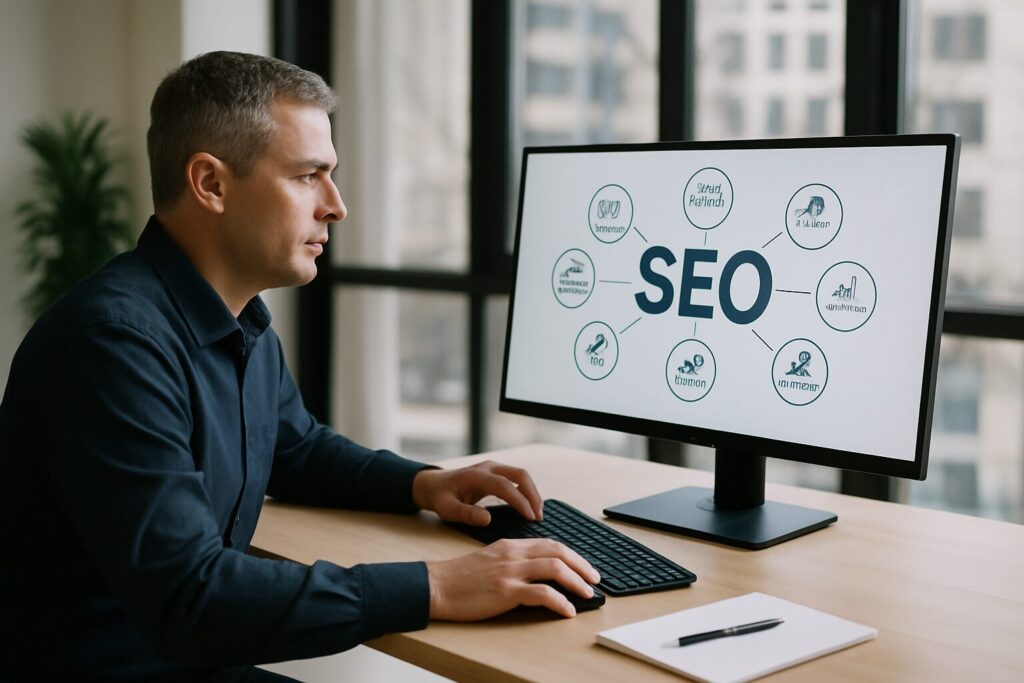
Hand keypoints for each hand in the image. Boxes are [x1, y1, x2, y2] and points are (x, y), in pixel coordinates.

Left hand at [412, 460, 543, 525]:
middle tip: (538, 516)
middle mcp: (488, 467)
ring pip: (521, 475)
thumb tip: (487, 519)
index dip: (520, 501)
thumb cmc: (441, 498)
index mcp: (476, 476)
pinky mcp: (497, 472)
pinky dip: (527, 491)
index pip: (505, 486)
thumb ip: (466, 514)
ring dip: (532, 493)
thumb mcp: (447, 509)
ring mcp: (493, 467)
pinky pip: (517, 478)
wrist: (434, 484)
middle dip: (533, 495)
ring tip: (537, 514)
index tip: (530, 517)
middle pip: (519, 474)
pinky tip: (529, 506)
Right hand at [426, 538, 601, 619]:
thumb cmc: (460, 577)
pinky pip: (542, 594)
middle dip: (582, 565)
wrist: (436, 585)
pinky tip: (567, 611)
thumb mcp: (489, 558)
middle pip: (559, 552)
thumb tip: (537, 572)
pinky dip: (560, 602)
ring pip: (555, 569)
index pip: (550, 543)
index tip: (584, 567)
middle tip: (595, 579)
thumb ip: (513, 560)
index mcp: (511, 544)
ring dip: (577, 582)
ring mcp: (510, 571)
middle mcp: (514, 554)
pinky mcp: (506, 591)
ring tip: (588, 594)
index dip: (572, 555)